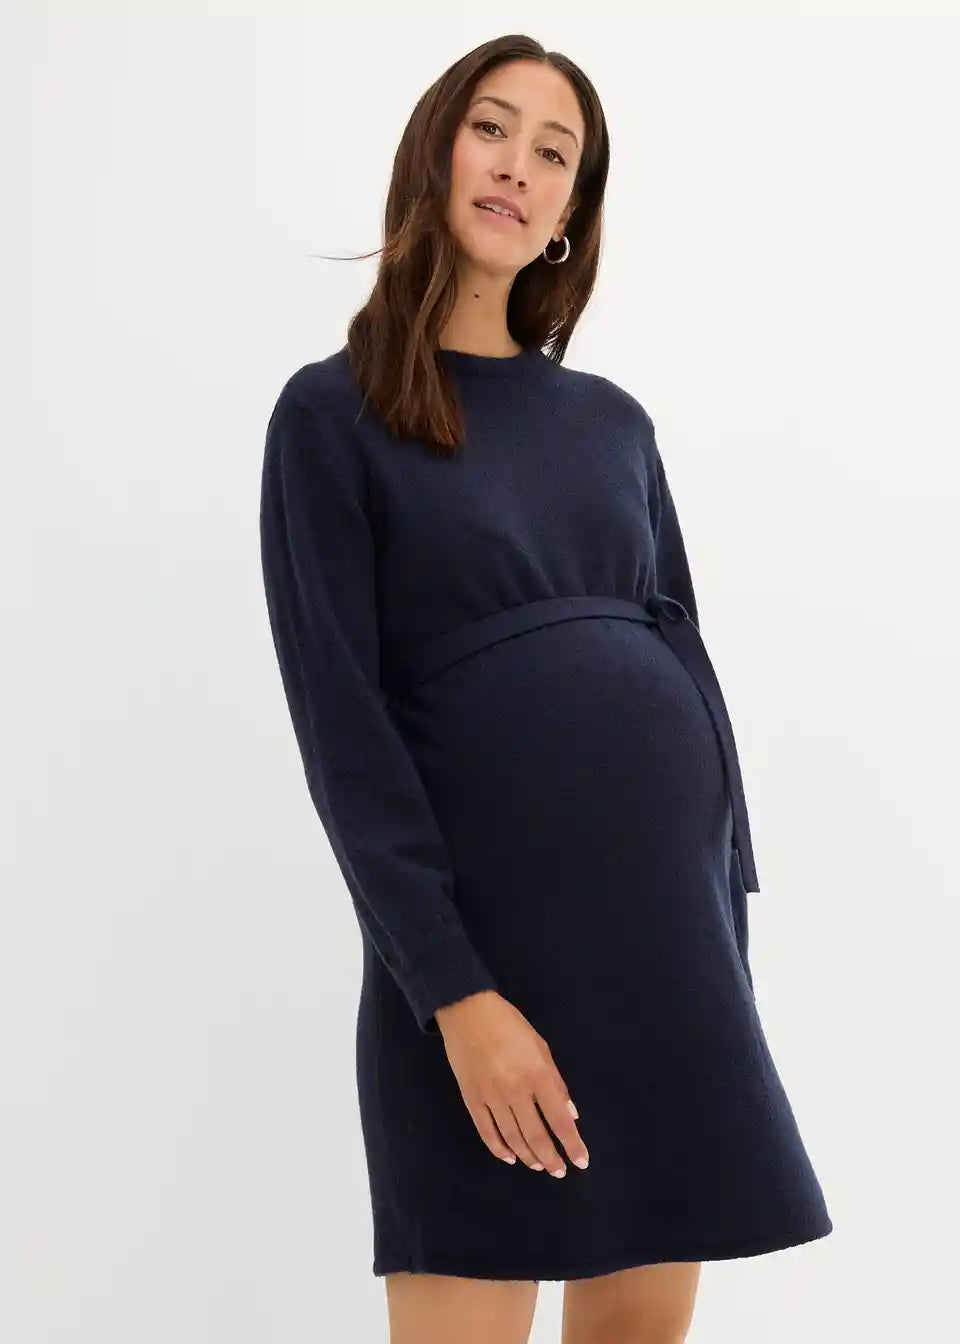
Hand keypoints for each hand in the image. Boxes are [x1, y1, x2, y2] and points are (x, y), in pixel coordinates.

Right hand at [434, 990, 588, 1176]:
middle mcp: (515, 1091)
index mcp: (537, 1075)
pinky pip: (486, 1132)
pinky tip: (510, 1157)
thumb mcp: (540, 1046)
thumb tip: (570, 1113)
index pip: (559, 1119)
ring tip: (539, 1166)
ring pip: (512, 1138)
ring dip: (528, 1156)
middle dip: (550, 1158)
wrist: (467, 1011)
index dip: (572, 1144)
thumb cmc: (509, 1024)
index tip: (581, 1162)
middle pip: (536, 1135)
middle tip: (559, 1171)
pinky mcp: (471, 1099)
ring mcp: (491, 1097)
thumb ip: (556, 1081)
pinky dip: (499, 1149)